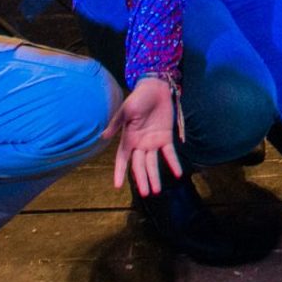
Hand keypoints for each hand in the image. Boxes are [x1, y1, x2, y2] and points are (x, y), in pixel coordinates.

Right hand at [111, 76, 181, 195]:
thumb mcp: (126, 110)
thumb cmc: (138, 98)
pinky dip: (173, 163)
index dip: (119, 172)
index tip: (117, 187)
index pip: (122, 159)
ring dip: (154, 176)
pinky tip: (178, 173)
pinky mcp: (166, 137)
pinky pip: (170, 153)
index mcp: (128, 139)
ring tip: (157, 190)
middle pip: (139, 165)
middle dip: (142, 179)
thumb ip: (116, 124)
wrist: (156, 87)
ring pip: (153, 163)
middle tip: (145, 194)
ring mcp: (153, 142)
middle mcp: (140, 144)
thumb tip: (103, 137)